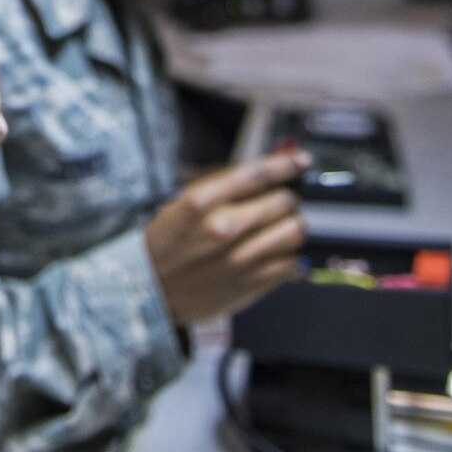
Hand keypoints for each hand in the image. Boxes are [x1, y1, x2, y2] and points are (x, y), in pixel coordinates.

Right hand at [144, 150, 310, 325]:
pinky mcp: (252, 285)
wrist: (152, 290)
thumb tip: (263, 173)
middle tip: (278, 201)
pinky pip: (291, 263)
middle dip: (285, 197)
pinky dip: (287, 254)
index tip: (300, 161)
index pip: (257, 174)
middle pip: (283, 201)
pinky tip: (273, 252)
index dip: (286, 163)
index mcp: (203, 202)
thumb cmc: (165, 245)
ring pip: (294, 231)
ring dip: (291, 224)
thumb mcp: (181, 203)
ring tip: (279, 227)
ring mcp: (241, 260)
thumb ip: (221, 187)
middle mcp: (224, 229)